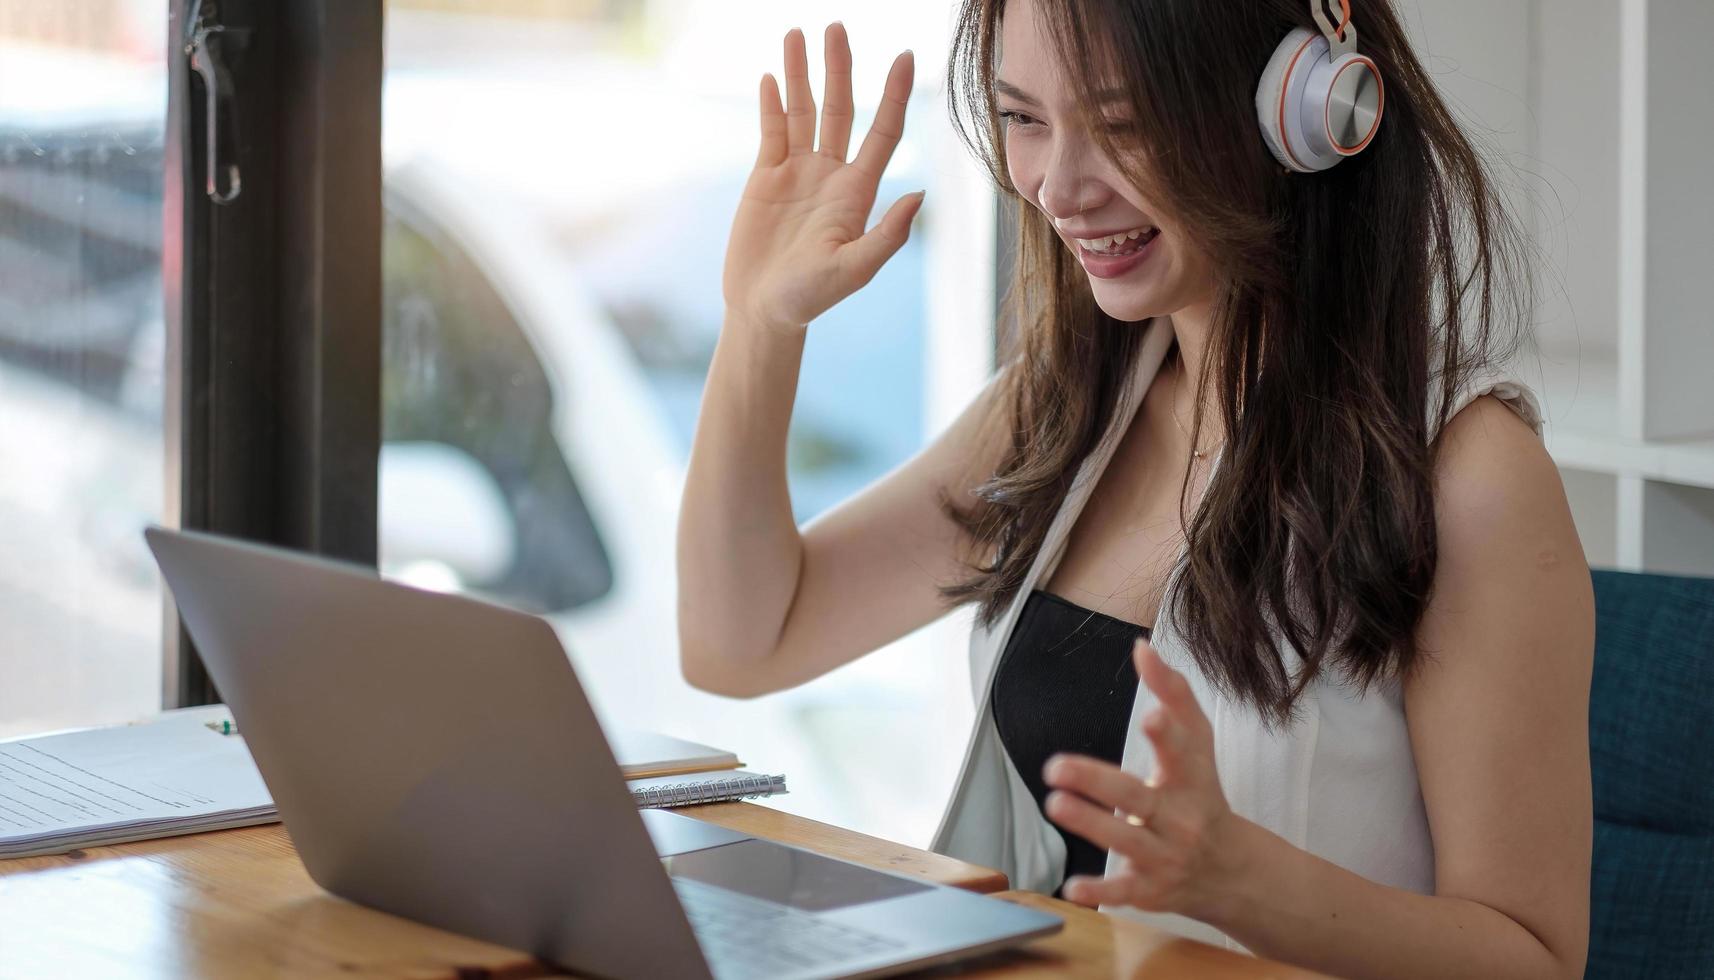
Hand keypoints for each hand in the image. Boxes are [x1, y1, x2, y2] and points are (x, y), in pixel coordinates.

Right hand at [722, 24, 924, 335]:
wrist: (764, 310)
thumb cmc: (810, 297)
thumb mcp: (853, 270)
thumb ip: (887, 234)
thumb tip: (920, 195)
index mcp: (857, 192)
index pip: (882, 132)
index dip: (893, 95)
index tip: (904, 56)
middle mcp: (831, 174)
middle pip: (840, 109)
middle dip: (840, 68)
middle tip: (838, 27)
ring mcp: (798, 174)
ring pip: (802, 112)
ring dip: (801, 74)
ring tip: (797, 34)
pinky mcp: (766, 178)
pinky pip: (772, 131)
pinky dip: (772, 103)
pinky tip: (773, 76)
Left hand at [1042, 637, 1249, 919]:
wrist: (1232, 871)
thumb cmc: (1202, 793)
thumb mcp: (1197, 744)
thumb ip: (1173, 693)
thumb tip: (1141, 648)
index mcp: (1191, 778)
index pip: (1182, 751)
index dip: (1167, 734)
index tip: (1150, 717)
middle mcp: (1180, 817)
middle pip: (1138, 798)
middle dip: (1097, 782)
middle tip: (1056, 767)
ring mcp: (1165, 855)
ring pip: (1125, 842)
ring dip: (1090, 824)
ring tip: (1056, 803)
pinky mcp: (1150, 890)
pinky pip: (1122, 892)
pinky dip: (1098, 893)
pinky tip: (1070, 886)